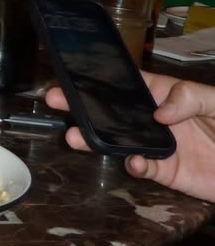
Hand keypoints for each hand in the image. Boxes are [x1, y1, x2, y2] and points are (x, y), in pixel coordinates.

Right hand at [46, 72, 214, 201]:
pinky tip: (130, 161)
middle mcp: (156, 119)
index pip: (130, 83)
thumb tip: (160, 112)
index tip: (75, 74)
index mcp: (167, 94)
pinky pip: (143, 167)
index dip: (102, 78)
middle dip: (82, 105)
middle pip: (113, 110)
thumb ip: (191, 98)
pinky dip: (133, 165)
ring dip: (94, 138)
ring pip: (118, 139)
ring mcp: (158, 145)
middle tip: (55, 99)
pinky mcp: (166, 172)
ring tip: (73, 136)